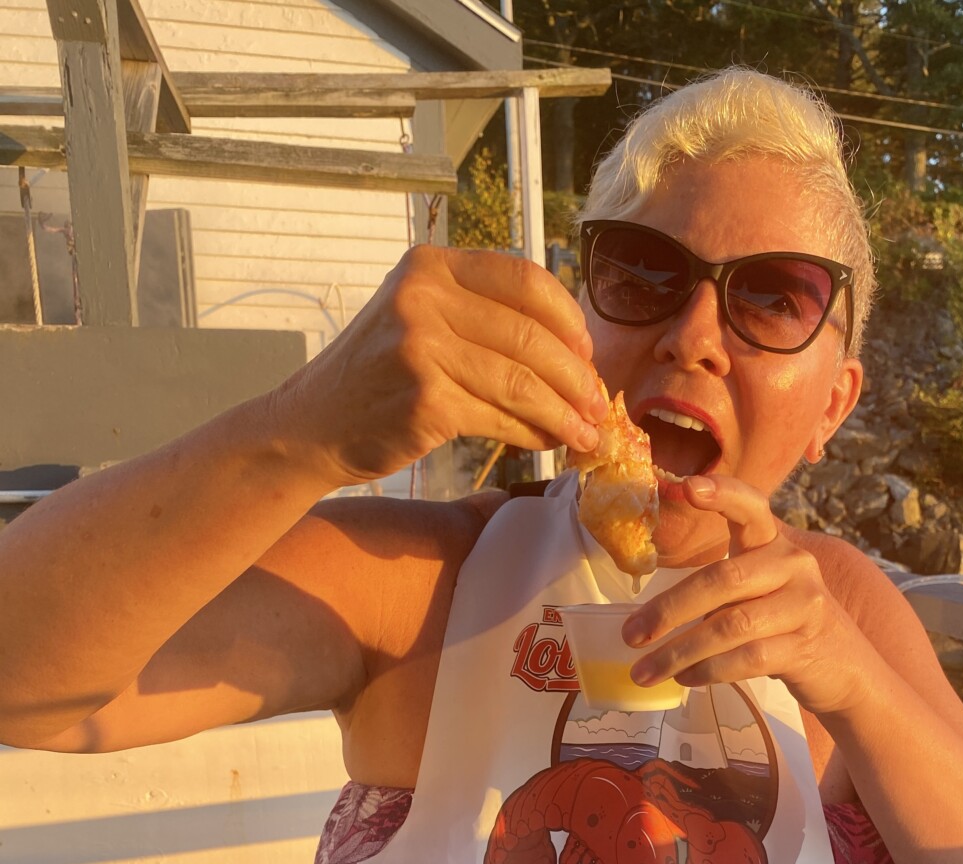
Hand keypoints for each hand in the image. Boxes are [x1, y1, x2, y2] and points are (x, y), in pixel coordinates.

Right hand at [269, 246, 609, 486]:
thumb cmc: (376, 379)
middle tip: (598, 403)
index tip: (587, 353)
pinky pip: (501, 418)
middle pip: (530, 336)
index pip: (524, 279)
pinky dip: (533, 434)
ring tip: (585, 432)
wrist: (312, 426)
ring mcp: (422, 349)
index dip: (568, 319)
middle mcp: (424, 298)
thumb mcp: (416, 317)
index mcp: (431, 267)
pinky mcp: (426, 402)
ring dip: (563, 413)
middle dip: (576, 376)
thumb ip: (477, 314)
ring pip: (521, 381)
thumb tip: (568, 347)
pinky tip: (548, 444)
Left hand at [622, 476, 870, 716]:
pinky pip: (747, 659)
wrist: (843, 666)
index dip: (722, 494)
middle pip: (723, 580)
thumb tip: (647, 618)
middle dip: (669, 610)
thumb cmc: (782, 623)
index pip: (752, 507)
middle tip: (630, 635)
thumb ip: (719, 587)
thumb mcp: (758, 590)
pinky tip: (684, 679)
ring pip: (730, 626)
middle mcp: (794, 565)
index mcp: (774, 543)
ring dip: (679, 653)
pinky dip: (708, 671)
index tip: (686, 487)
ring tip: (645, 671)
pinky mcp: (805, 646)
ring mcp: (804, 606)